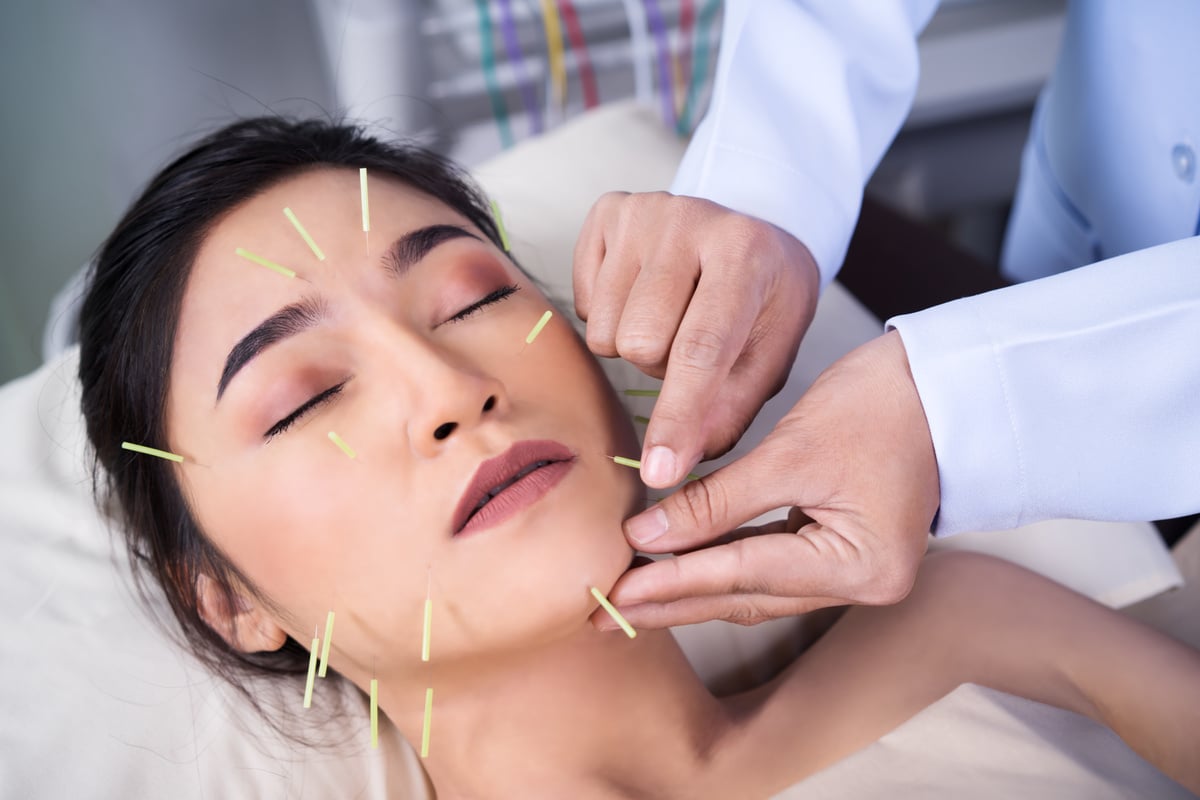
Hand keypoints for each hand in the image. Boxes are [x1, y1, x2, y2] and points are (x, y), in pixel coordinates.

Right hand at [573, 191, 818, 487]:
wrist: (754, 229)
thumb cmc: (764, 301)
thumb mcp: (771, 354)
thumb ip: (731, 410)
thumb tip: (676, 460)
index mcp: (745, 255)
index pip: (701, 349)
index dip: (678, 417)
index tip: (658, 473)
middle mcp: (691, 219)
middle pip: (640, 343)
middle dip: (661, 368)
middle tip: (690, 347)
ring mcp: (645, 210)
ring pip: (605, 330)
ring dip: (634, 345)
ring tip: (669, 320)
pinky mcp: (608, 210)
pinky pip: (581, 302)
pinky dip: (609, 315)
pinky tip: (643, 295)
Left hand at [590, 331, 939, 629]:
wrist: (943, 382)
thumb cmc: (881, 404)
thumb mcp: (789, 452)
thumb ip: (715, 502)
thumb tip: (647, 536)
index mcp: (861, 567)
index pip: (744, 576)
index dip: (674, 580)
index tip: (615, 590)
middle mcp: (862, 585)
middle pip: (747, 595)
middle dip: (675, 601)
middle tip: (607, 615)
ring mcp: (854, 572)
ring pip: (755, 586)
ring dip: (693, 588)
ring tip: (632, 597)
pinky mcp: (842, 550)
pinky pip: (769, 567)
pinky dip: (723, 565)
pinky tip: (679, 569)